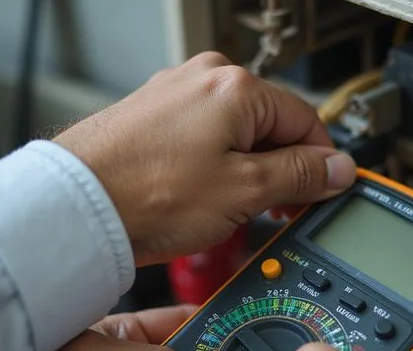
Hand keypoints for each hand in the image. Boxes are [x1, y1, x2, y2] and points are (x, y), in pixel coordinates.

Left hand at [53, 52, 355, 266]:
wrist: (75, 207)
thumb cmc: (145, 195)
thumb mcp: (244, 191)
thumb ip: (300, 176)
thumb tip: (337, 168)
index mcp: (236, 87)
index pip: (306, 121)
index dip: (321, 163)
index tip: (324, 193)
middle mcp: (203, 79)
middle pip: (271, 124)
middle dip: (281, 168)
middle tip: (277, 209)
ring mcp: (173, 95)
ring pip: (236, 133)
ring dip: (247, 170)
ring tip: (232, 209)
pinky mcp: (150, 116)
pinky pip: (202, 137)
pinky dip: (214, 165)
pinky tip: (201, 196)